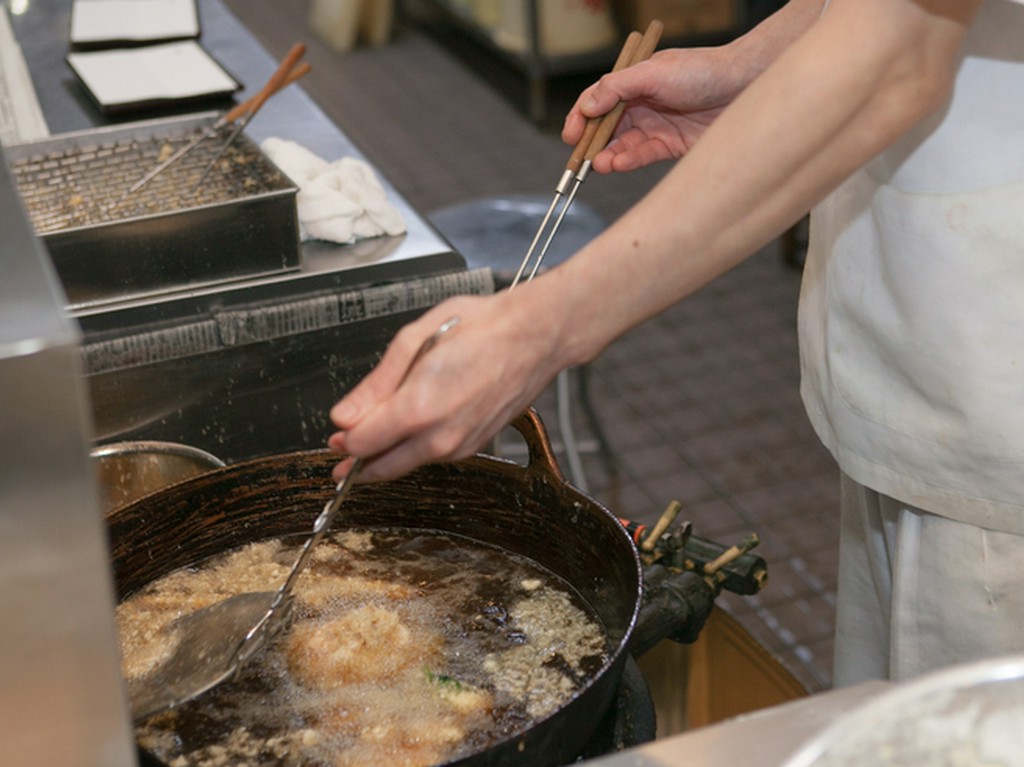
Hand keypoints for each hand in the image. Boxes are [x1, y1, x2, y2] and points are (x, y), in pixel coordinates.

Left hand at [327, 284, 569, 482]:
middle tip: (342, 446)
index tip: (339, 428)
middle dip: (358, 459)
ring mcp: (460, 446)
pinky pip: (433, 454)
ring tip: (378, 428)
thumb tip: (345, 416)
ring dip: (388, 453)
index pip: (361, 444)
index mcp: (418, 408)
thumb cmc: (483, 328)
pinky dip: (416, 446)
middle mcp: (439, 437)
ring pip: (407, 463)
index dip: (344, 438)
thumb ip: (376, 384)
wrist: (536, 337)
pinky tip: (415, 423)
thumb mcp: (415, 340)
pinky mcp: (474, 445)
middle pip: (381, 466)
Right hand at [562, 47, 740, 173]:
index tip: (571, 134)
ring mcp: (655, 126)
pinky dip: (629, 160)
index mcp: (633, 83)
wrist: (744, 86)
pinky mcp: (670, 146)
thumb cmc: (702, 70)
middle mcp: (641, 105)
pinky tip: (618, 163)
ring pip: (622, 144)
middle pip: (606, 127)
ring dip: (608, 155)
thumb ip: (618, 88)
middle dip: (591, 143)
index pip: (597, 101)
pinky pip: (643, 155)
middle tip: (581, 158)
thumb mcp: (654, 72)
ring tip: (600, 164)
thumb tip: (587, 106)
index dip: (580, 117)